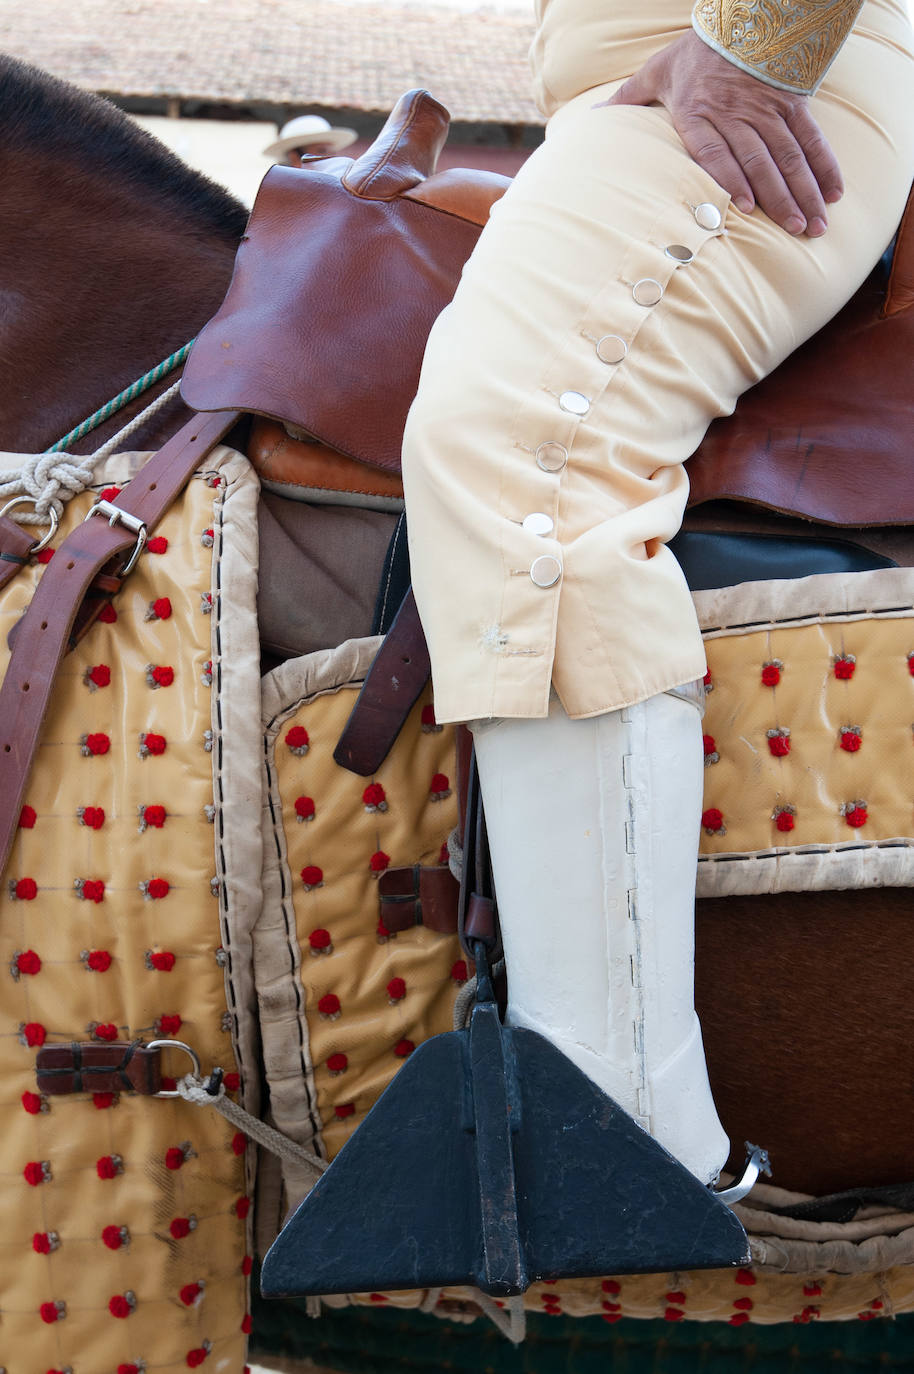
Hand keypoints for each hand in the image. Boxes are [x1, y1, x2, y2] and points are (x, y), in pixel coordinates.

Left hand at [597, 30, 842, 235]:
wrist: (738, 16)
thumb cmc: (694, 52)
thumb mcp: (656, 71)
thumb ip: (628, 99)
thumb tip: (591, 118)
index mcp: (699, 113)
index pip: (716, 151)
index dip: (733, 179)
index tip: (748, 207)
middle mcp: (735, 115)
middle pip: (760, 162)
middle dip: (780, 198)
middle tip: (795, 231)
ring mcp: (766, 110)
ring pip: (789, 155)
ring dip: (804, 191)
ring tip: (814, 224)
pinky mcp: (792, 104)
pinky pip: (812, 138)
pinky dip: (825, 165)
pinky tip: (834, 192)